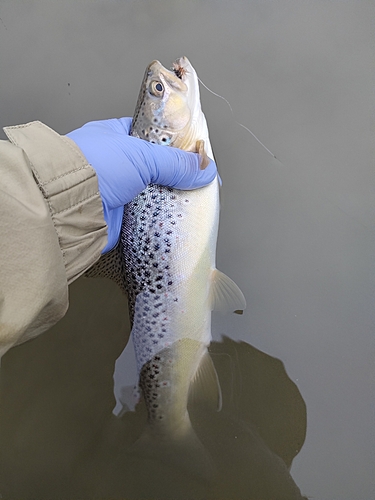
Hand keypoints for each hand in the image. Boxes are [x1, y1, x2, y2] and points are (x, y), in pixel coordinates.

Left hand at [67, 117, 216, 252]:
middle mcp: (117, 163)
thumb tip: (204, 168)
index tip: (196, 151)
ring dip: (170, 196)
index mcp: (116, 136)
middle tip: (198, 177)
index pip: (153, 135)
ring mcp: (119, 189)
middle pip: (157, 166)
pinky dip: (162, 216)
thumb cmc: (92, 167)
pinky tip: (177, 215)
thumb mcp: (141, 155)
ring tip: (192, 197)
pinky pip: (149, 214)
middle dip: (176, 173)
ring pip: (155, 191)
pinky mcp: (121, 215)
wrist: (66, 207)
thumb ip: (175, 162)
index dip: (176, 142)